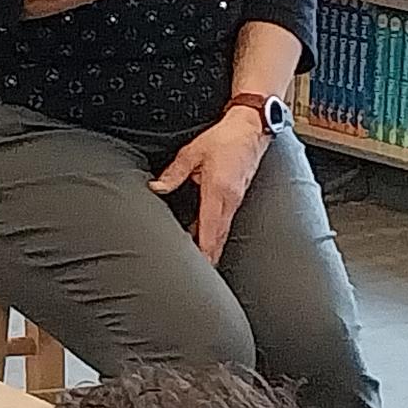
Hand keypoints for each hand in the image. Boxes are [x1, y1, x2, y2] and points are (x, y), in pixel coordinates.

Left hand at [150, 107, 269, 263]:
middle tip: (197, 278)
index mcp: (218, 191)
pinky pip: (225, 222)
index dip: (203, 251)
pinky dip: (215, 235)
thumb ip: (174, 173)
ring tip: (200, 266)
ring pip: (222, 233)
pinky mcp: (236, 197)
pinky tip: (206, 241)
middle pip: (218, 238)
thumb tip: (157, 187)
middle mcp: (230, 200)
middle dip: (208, 258)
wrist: (251, 128)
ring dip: (212, 249)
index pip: (209, 229)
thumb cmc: (224, 138)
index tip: (197, 268)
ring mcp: (236, 201)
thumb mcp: (192, 152)